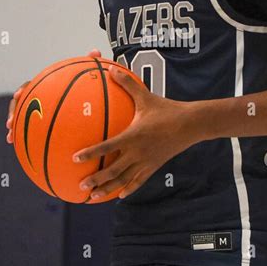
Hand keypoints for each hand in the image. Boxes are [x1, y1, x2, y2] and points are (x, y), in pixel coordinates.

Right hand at [6, 48, 101, 142]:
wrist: (87, 101)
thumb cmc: (86, 86)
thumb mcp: (89, 76)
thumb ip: (90, 64)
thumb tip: (96, 51)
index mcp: (45, 87)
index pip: (29, 86)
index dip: (22, 90)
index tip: (18, 95)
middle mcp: (38, 99)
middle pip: (19, 104)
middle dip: (12, 113)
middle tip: (9, 123)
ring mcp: (39, 112)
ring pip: (22, 119)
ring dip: (14, 129)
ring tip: (11, 139)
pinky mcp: (42, 125)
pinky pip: (32, 133)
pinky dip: (27, 142)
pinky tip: (27, 152)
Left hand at [72, 64, 199, 199]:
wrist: (191, 124)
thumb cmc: (167, 109)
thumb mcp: (146, 96)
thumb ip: (127, 84)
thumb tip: (111, 68)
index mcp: (132, 136)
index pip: (107, 147)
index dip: (91, 153)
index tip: (75, 159)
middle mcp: (137, 152)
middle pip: (113, 171)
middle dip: (96, 179)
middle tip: (81, 186)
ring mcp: (146, 162)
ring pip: (124, 180)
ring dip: (107, 189)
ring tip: (93, 196)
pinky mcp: (154, 167)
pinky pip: (139, 181)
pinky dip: (129, 189)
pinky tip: (120, 195)